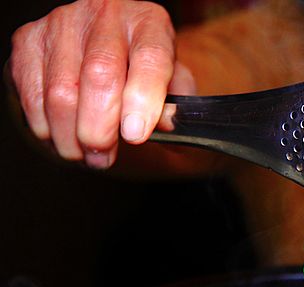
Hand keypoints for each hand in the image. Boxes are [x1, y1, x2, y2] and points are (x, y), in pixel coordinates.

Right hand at [9, 0, 195, 168]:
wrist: (108, 51)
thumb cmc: (144, 73)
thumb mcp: (173, 86)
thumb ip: (175, 106)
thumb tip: (166, 122)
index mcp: (149, 23)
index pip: (150, 57)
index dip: (143, 99)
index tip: (135, 135)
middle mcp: (106, 15)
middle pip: (99, 75)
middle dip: (100, 128)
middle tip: (104, 157)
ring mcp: (62, 24)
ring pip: (61, 91)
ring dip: (71, 136)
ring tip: (86, 153)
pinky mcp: (29, 40)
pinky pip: (32, 96)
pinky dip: (46, 128)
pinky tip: (63, 136)